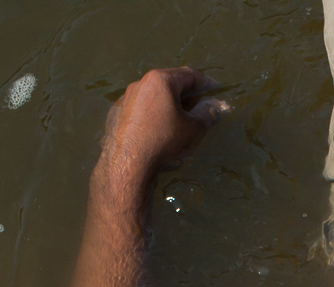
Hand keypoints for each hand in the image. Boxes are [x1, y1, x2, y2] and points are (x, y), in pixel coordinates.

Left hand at [96, 67, 228, 196]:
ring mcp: (126, 98)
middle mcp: (141, 83)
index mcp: (161, 80)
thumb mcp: (194, 128)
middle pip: (169, 83)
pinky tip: (157, 128)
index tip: (215, 90)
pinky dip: (152, 113)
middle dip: (186, 93)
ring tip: (179, 118)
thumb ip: (208, 113)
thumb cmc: (165, 141)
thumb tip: (216, 105)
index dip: (205, 83)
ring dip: (168, 102)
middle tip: (199, 105)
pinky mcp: (117, 113)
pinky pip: (140, 108)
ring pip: (153, 95)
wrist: (129, 164)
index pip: (189, 75)